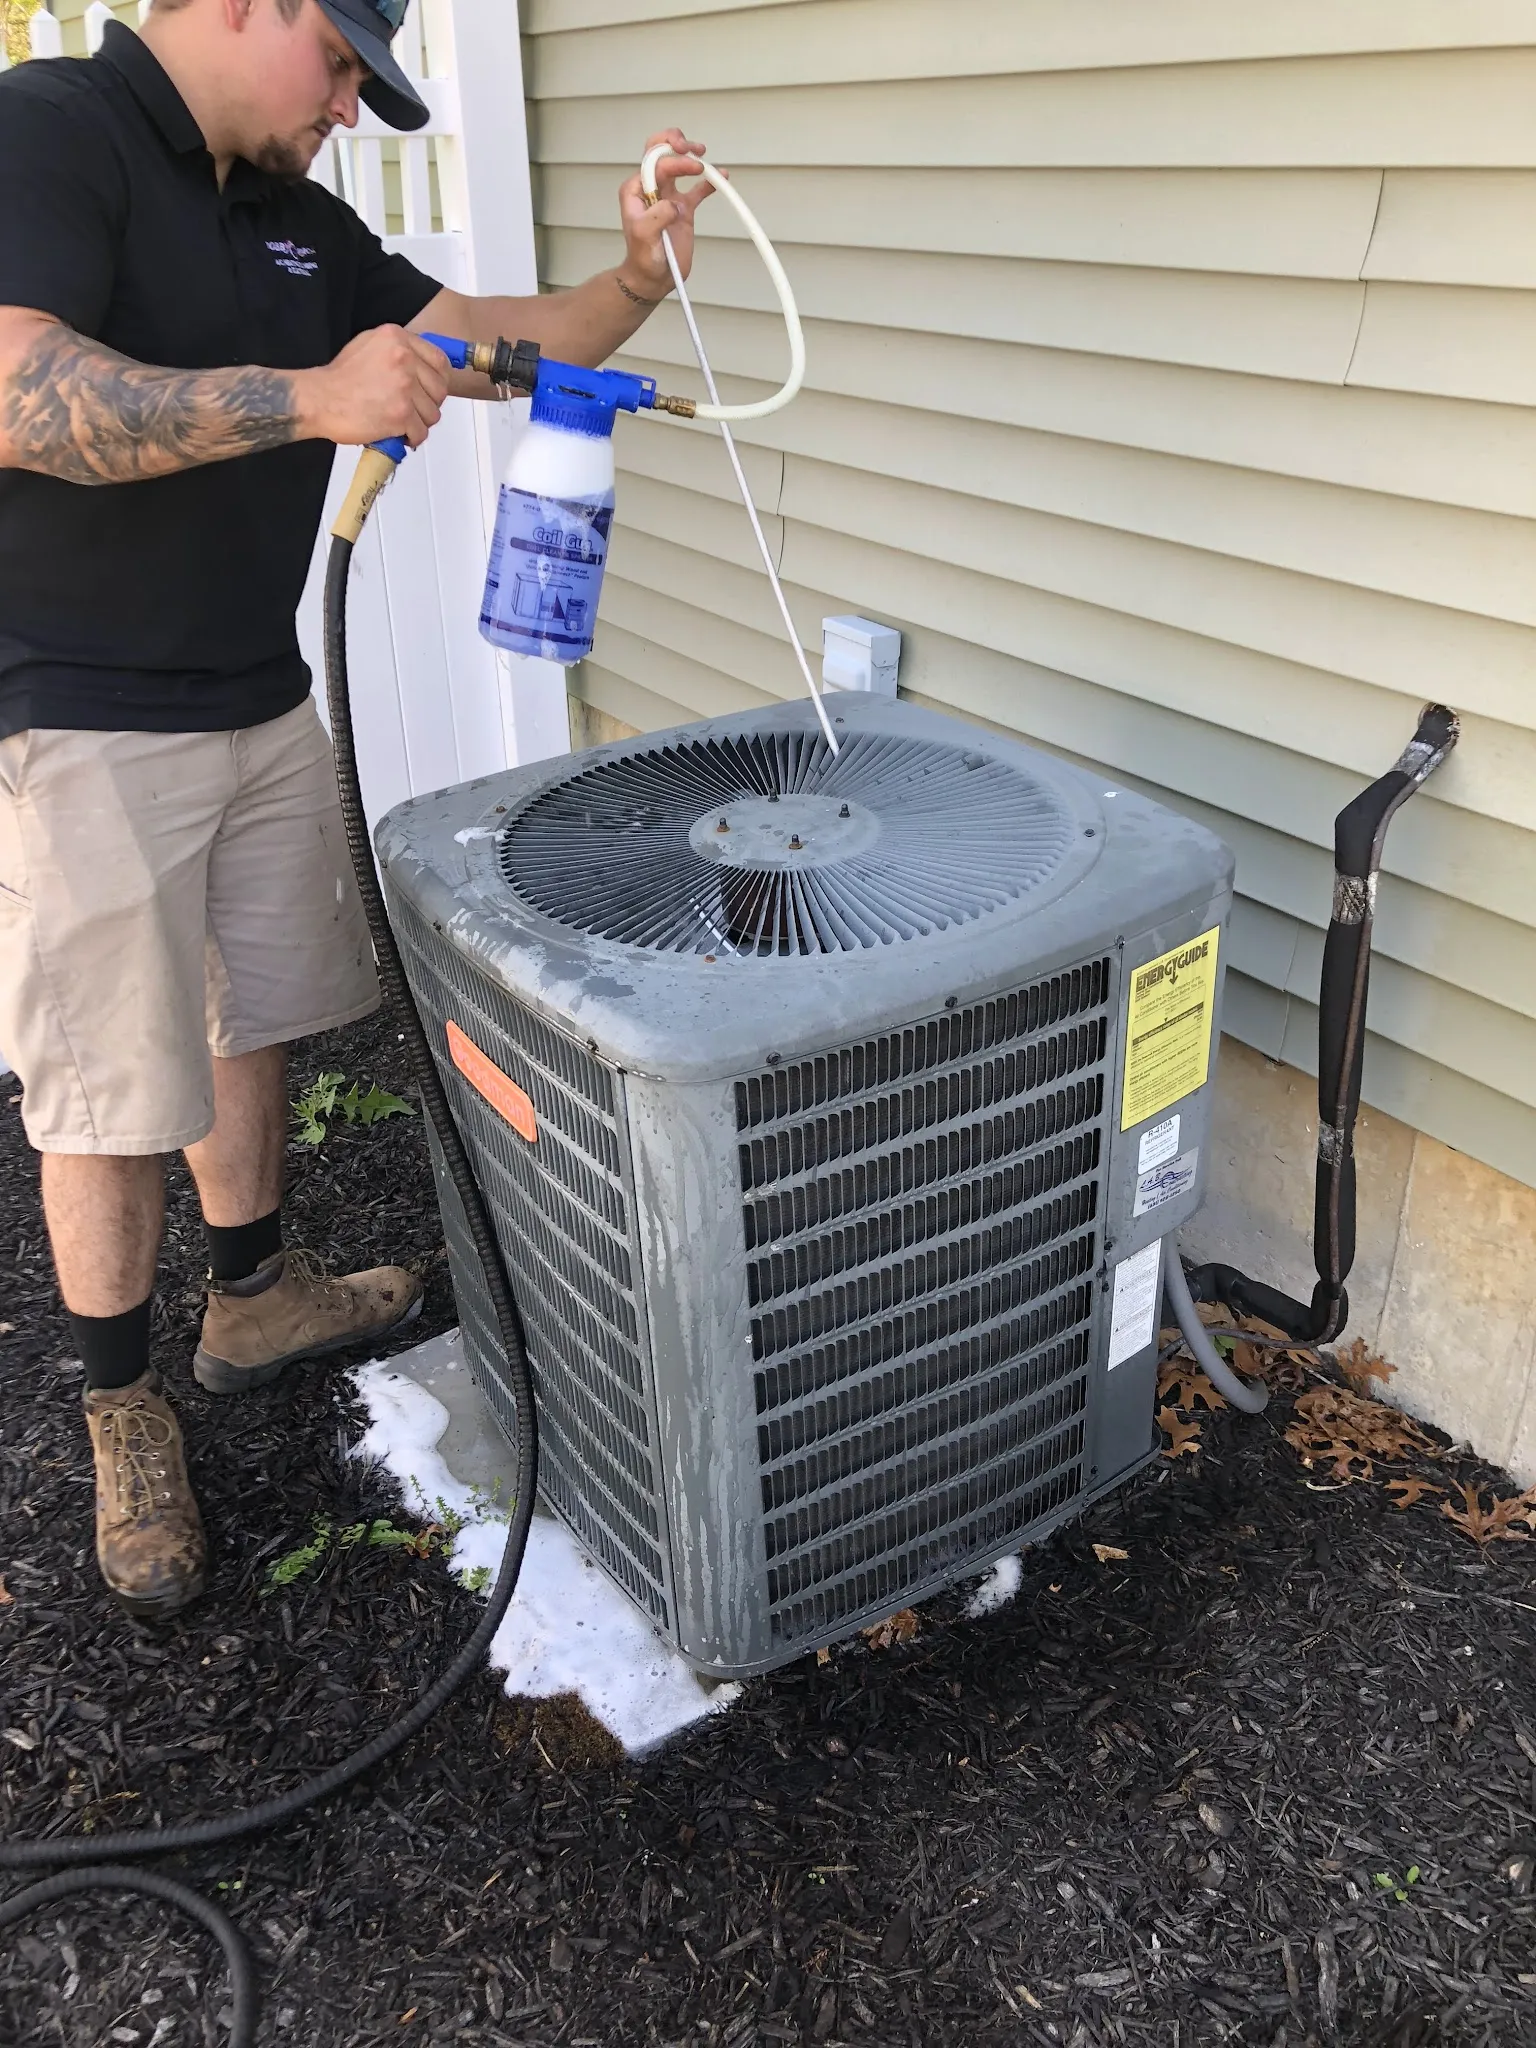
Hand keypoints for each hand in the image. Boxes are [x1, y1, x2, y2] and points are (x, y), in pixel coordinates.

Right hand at [297, 326, 449, 447]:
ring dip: (420, 422)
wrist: (319, 399)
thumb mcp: (368, 345)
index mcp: (397, 338)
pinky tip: (399, 434)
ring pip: (432, 413)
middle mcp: (404, 358)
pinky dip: (412, 438)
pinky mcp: (401, 413)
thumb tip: (421, 365)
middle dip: (429, 404)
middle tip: (414, 410)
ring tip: (403, 423)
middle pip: (439, 389)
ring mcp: (404, 386)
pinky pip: (421, 432)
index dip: (438, 380)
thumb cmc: (339, 378)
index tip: (431, 390)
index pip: (439, 361)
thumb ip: (396, 350)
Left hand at [615, 128, 717, 302]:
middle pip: (661, 153)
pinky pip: (697, 190)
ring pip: (678, 165)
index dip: (674, 160)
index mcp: (636, 189)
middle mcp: (651, 188)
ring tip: (704, 156)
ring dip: (691, 157)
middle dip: (675, 144)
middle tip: (692, 148)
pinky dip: (709, 182)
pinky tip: (721, 177)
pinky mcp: (683, 209)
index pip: (655, 162)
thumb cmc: (643, 258)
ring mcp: (668, 196)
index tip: (693, 167)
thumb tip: (675, 204)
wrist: (654, 278)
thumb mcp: (643, 236)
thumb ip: (656, 215)